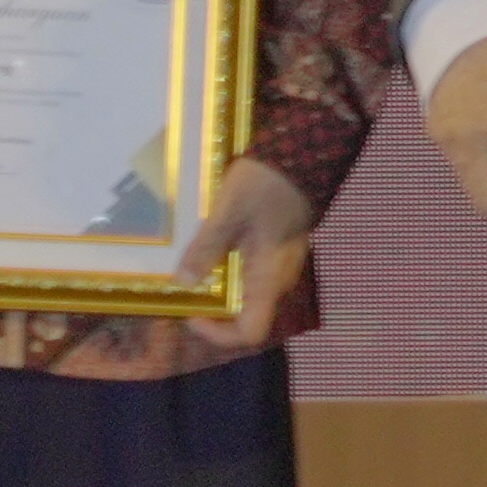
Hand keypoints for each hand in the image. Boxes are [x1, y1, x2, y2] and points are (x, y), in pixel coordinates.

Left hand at [186, 159, 315, 348]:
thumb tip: (184, 283)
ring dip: (220, 288)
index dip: (217, 333)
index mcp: (268, 278)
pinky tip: (213, 245)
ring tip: (194, 264)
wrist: (303, 153)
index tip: (193, 311)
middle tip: (185, 287)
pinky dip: (229, 271)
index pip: (250, 332)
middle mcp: (278, 280)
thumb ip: (205, 249)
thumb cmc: (266, 185)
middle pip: (246, 316)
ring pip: (249, 294)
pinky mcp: (277, 248)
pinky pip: (252, 274)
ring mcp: (280, 264)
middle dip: (213, 309)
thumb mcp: (227, 213)